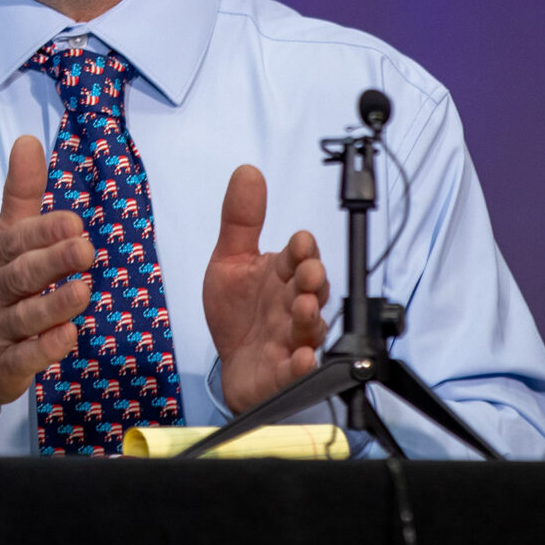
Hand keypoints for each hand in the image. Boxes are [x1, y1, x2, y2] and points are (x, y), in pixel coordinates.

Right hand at [0, 135, 96, 404]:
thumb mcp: (2, 238)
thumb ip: (20, 194)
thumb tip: (29, 139)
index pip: (17, 240)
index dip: (44, 231)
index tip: (74, 223)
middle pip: (21, 274)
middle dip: (53, 262)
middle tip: (86, 250)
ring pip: (23, 317)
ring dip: (53, 305)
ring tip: (83, 292)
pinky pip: (22, 358)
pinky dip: (44, 349)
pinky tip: (68, 337)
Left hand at [203, 165, 332, 413]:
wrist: (233, 366)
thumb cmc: (239, 314)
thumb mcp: (231, 261)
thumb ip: (241, 219)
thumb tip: (248, 170)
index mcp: (283, 276)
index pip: (301, 257)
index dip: (303, 250)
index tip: (300, 242)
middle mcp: (293, 306)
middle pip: (312, 290)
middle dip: (313, 280)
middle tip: (309, 272)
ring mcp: (293, 340)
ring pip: (310, 328)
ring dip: (310, 317)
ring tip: (304, 307)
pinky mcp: (285, 374)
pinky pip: (298, 371)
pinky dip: (302, 365)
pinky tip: (301, 357)